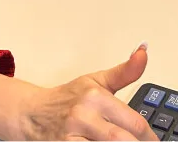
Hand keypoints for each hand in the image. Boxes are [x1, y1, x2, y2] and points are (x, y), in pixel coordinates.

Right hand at [0, 45, 157, 139]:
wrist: (32, 112)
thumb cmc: (67, 98)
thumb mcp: (96, 81)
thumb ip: (124, 71)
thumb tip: (143, 52)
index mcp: (95, 96)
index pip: (135, 124)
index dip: (149, 138)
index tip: (153, 141)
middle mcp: (84, 115)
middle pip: (124, 141)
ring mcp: (73, 135)